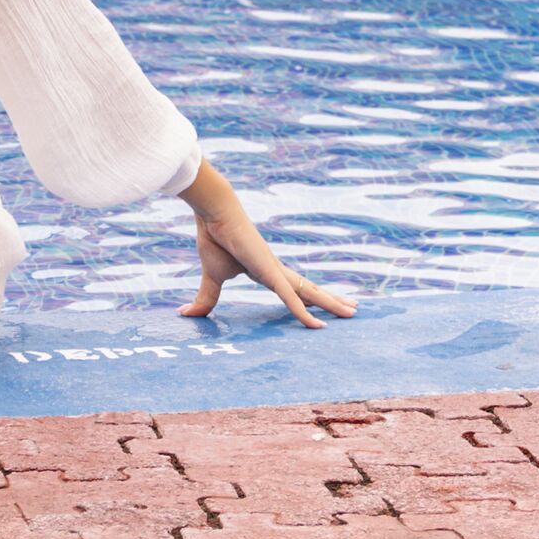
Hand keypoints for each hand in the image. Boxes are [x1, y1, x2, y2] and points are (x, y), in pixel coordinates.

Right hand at [176, 161, 355, 329]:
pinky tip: (317, 325)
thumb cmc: (214, 237)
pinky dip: (302, 313)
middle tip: (351, 309)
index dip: (308, 298)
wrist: (215, 213)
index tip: (322, 305)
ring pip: (309, 292)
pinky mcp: (270, 272)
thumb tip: (185, 314)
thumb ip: (206, 298)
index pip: (293, 288)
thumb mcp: (212, 277)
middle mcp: (276, 270)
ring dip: (331, 303)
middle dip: (331, 300)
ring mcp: (276, 270)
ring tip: (352, 311)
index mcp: (265, 271)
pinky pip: (290, 297)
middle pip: (309, 289)